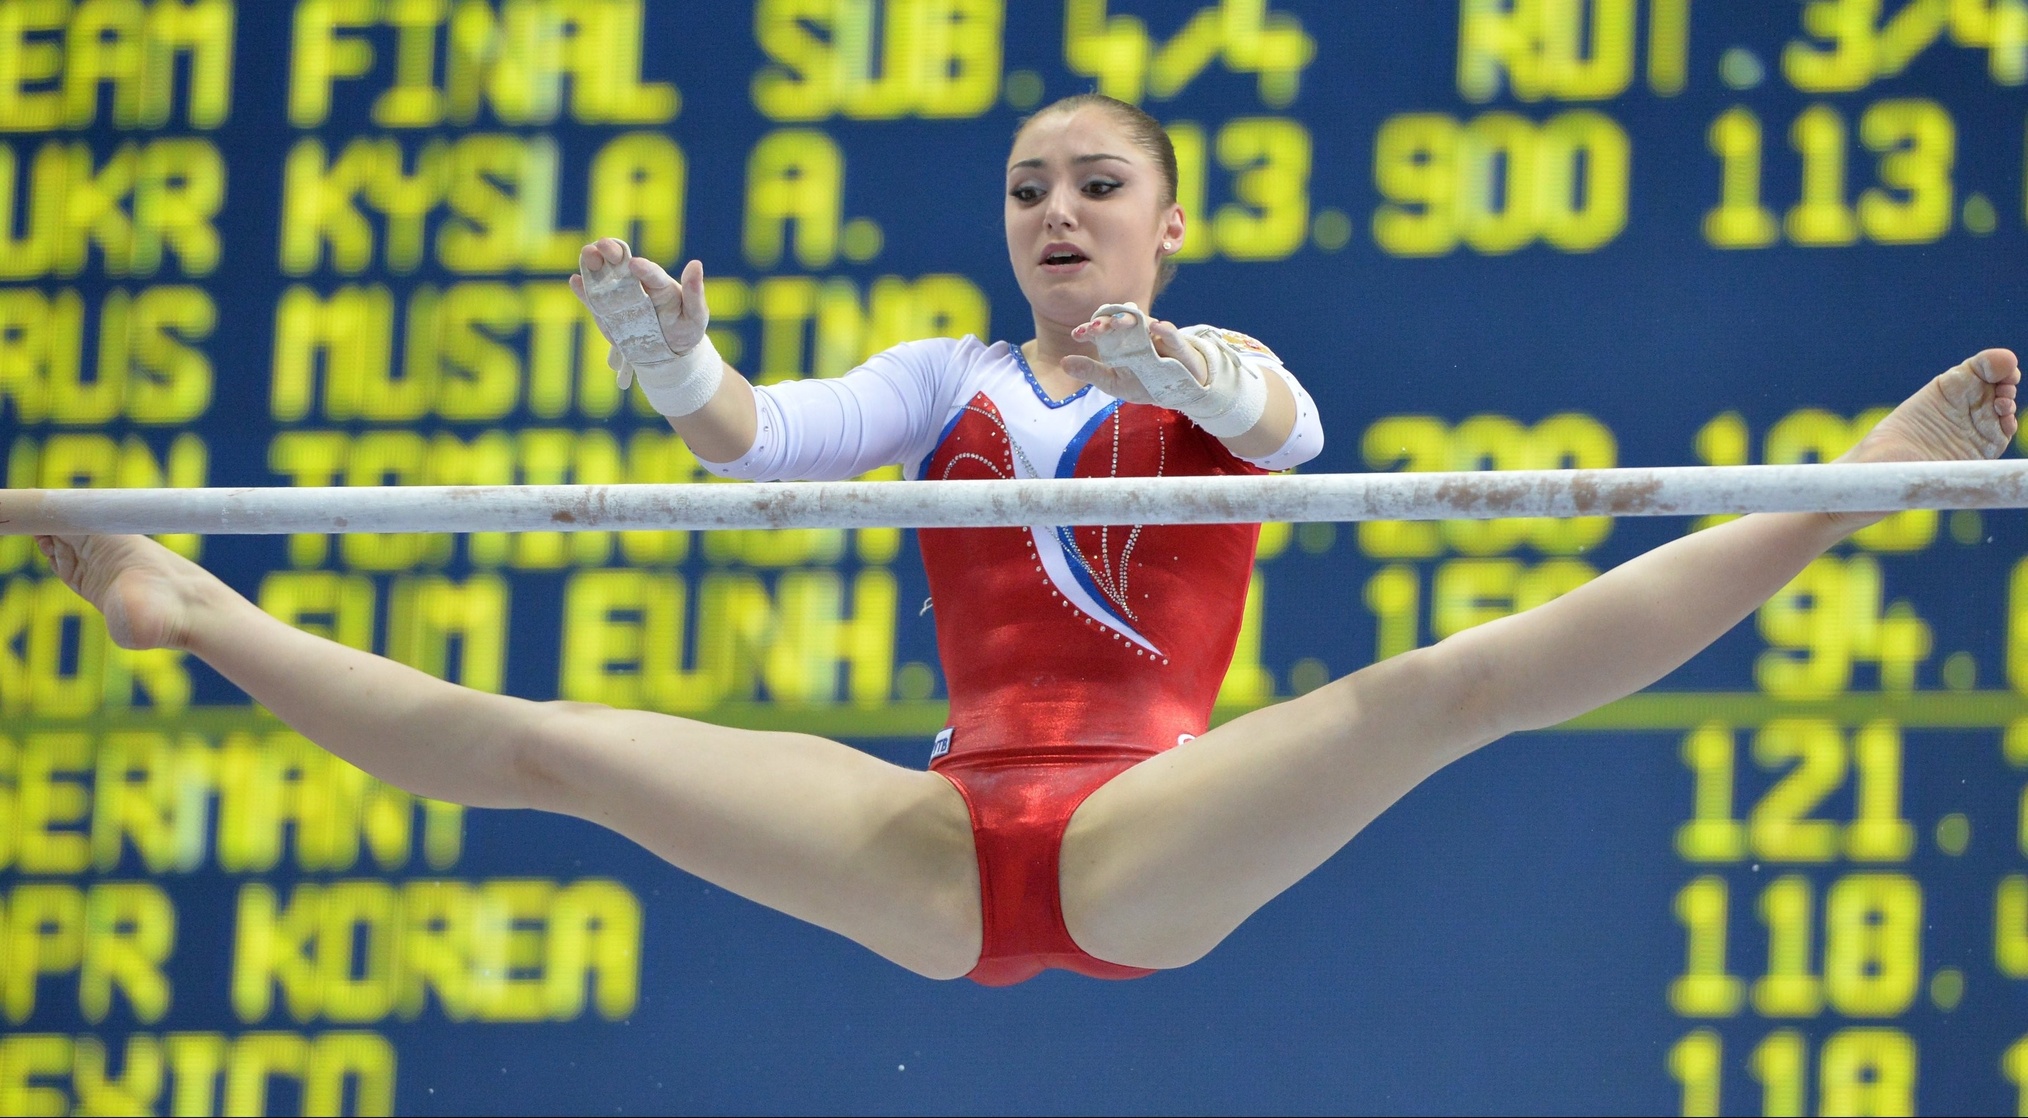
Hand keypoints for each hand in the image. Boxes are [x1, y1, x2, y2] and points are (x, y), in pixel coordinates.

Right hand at [570, 237, 710, 364]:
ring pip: (602, 274)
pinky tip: (575, 281)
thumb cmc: (686, 329)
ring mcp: (618, 295)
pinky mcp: (604, 310)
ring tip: (588, 255)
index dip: (642, 267)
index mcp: (658, 282)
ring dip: (593, 262)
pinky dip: (582, 289)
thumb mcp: (696, 314)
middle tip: (603, 246)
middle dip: (611, 251)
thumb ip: (694, 291)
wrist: (669, 352)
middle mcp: (636, 282)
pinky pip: (592, 298)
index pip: (649, 272)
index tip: (635, 264)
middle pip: (621, 262)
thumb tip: (696, 264)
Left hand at [1061, 305, 1208, 402]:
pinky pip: (1172, 335)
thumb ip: (1091, 372)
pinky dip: (1165, 329)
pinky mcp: (1177, 346)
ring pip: (1143, 322)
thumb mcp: (1114, 382)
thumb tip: (1063, 362)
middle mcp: (1136, 334)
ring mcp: (1157, 337)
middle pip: (1119, 320)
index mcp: (1119, 341)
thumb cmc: (1144, 384)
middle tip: (1095, 326)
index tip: (1078, 334)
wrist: (1178, 393)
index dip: (1090, 329)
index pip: (1102, 329)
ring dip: (1130, 319)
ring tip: (1118, 321)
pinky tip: (1156, 326)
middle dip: (1107, 321)